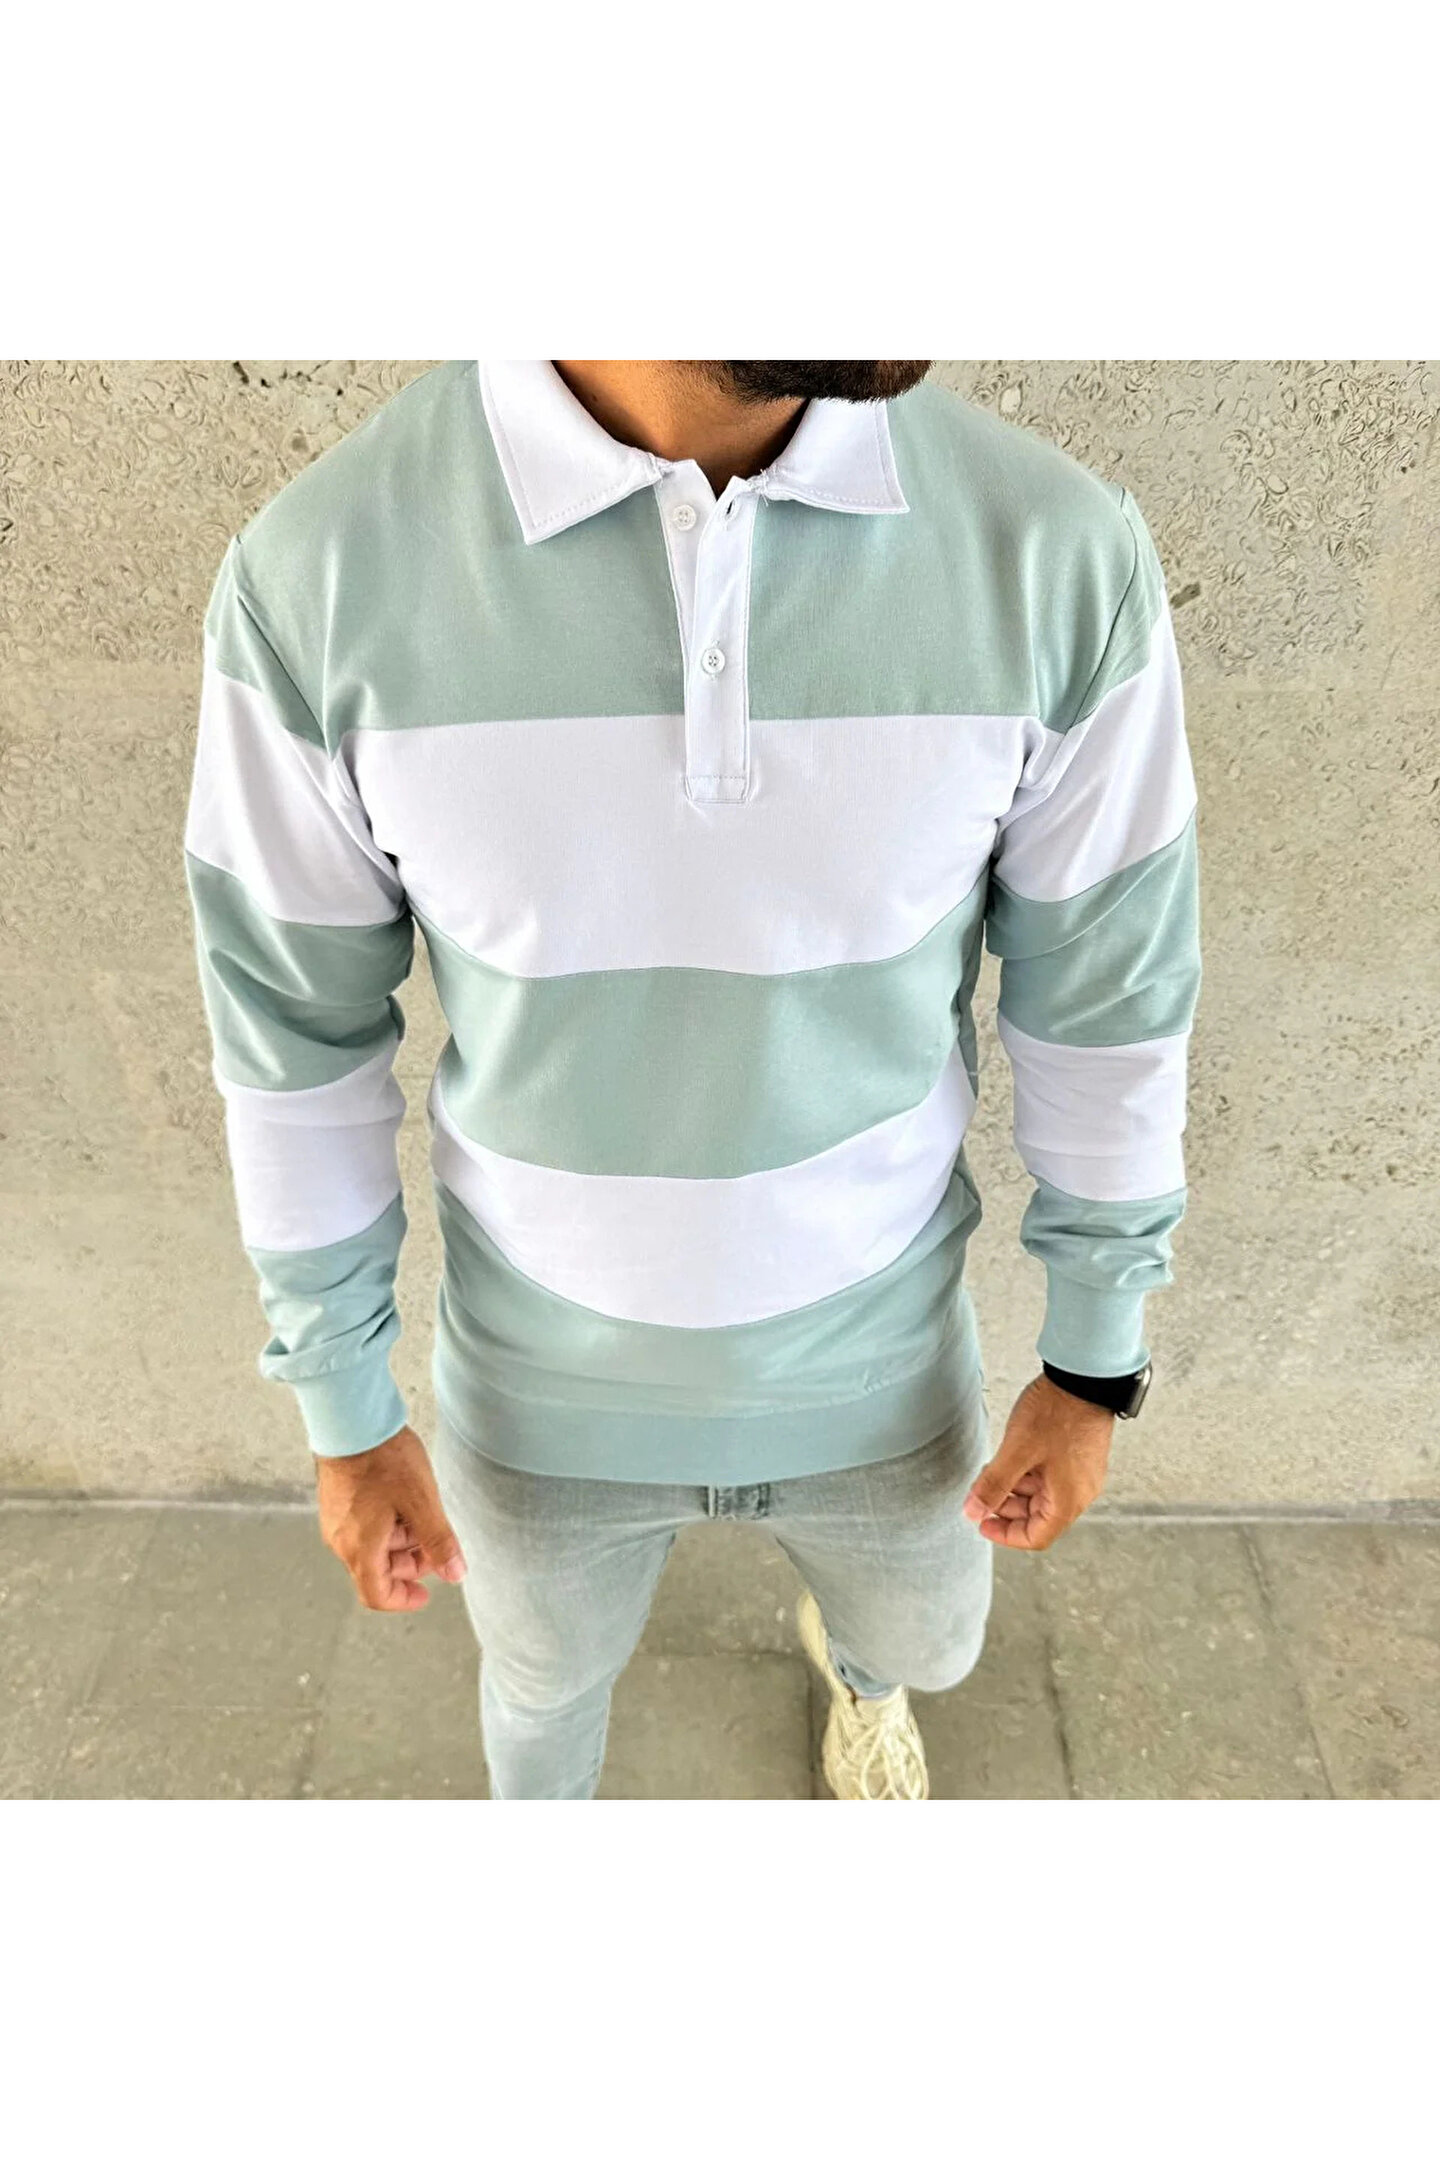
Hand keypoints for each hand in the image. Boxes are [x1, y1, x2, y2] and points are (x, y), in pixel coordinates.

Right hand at [315, 1425, 466, 1611]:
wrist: (351, 1420)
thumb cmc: (384, 1459)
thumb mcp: (422, 1501)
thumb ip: (439, 1541)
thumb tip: (455, 1574)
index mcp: (360, 1548)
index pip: (377, 1595)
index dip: (404, 1599)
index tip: (427, 1593)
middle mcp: (342, 1540)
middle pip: (378, 1570)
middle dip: (410, 1563)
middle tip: (436, 1542)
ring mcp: (337, 1520)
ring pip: (372, 1546)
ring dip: (401, 1541)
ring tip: (423, 1512)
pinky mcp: (337, 1501)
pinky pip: (363, 1526)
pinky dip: (387, 1524)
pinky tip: (405, 1500)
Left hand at [962, 1374, 1113, 1551]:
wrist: (1085, 1376)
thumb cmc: (1057, 1412)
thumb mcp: (1017, 1451)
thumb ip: (993, 1485)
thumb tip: (973, 1512)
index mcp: (1068, 1500)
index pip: (1036, 1536)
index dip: (1005, 1534)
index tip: (982, 1522)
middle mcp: (1079, 1492)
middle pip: (1038, 1517)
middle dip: (1006, 1508)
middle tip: (981, 1492)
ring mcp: (1081, 1473)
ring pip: (1042, 1495)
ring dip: (1014, 1489)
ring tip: (991, 1470)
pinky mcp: (1078, 1456)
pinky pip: (1050, 1476)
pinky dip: (1027, 1473)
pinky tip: (1010, 1457)